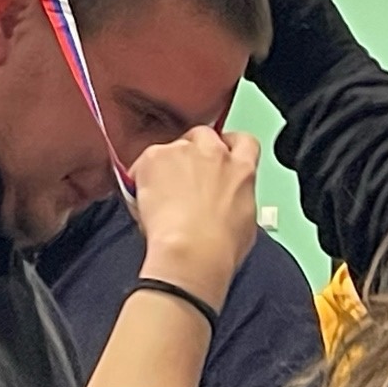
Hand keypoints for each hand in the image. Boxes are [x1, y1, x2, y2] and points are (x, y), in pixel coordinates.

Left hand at [133, 129, 259, 308]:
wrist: (191, 251)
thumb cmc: (218, 247)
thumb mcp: (245, 222)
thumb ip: (238, 198)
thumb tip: (230, 203)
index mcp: (242, 170)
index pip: (243, 142)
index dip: (229, 146)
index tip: (221, 156)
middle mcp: (215, 153)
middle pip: (203, 135)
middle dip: (193, 151)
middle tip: (184, 176)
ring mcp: (183, 151)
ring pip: (172, 148)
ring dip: (167, 165)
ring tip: (161, 196)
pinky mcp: (155, 156)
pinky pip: (146, 160)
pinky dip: (142, 176)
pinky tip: (144, 198)